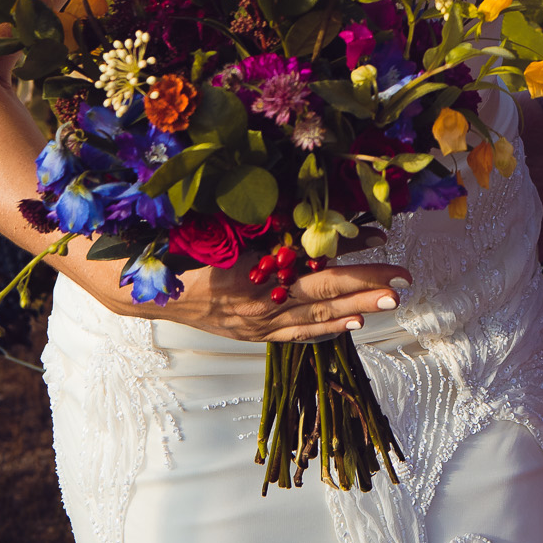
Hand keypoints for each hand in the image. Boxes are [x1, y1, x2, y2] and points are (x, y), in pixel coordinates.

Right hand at [68, 242, 410, 344]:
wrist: (137, 285)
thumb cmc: (176, 243)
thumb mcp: (221, 224)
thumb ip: (266, 222)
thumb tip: (311, 209)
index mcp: (255, 279)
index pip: (319, 275)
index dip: (359, 269)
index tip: (393, 260)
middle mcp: (258, 307)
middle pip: (323, 299)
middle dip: (367, 291)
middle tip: (405, 285)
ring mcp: (253, 325)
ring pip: (312, 319)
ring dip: (352, 310)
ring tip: (386, 305)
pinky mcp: (247, 331)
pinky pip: (292, 333)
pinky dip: (322, 329)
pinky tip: (347, 324)